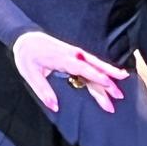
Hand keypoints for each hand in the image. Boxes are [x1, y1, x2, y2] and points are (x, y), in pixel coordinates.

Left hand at [10, 32, 128, 113]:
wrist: (26, 38)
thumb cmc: (27, 56)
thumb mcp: (30, 74)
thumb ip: (43, 91)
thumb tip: (54, 107)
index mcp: (63, 59)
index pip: (84, 68)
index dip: (97, 76)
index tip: (109, 84)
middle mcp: (74, 55)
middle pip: (95, 68)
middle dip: (109, 82)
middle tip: (119, 96)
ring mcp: (77, 54)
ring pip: (97, 66)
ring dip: (110, 76)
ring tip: (121, 89)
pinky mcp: (77, 55)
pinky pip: (93, 64)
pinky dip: (104, 71)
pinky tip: (113, 76)